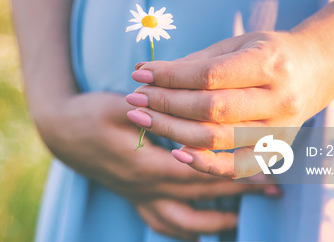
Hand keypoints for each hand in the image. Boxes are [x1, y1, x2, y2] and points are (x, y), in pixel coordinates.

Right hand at [32, 91, 278, 237]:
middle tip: (273, 190)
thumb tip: (187, 109)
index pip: (200, 172)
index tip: (265, 167)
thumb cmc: (88, 114)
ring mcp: (139, 197)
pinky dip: (187, 231)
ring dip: (216, 222)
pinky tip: (205, 231)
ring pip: (183, 222)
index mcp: (145, 165)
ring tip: (243, 219)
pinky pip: (164, 224)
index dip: (234, 171)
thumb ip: (151, 110)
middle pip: (201, 197)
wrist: (60, 132)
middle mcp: (146, 188)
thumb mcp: (116, 105)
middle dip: (238, 194)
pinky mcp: (134, 197)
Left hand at [125, 31, 325, 177]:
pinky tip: (176, 152)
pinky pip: (236, 168)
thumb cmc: (265, 54)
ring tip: (143, 118)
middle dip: (165, 104)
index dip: (170, 77)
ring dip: (173, 130)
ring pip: (217, 138)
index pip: (209, 76)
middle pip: (211, 109)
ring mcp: (279, 130)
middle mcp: (278, 99)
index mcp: (269, 65)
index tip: (140, 74)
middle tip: (135, 98)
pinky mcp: (276, 151)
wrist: (315, 72)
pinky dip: (204, 164)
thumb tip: (143, 71)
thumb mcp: (234, 45)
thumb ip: (192, 62)